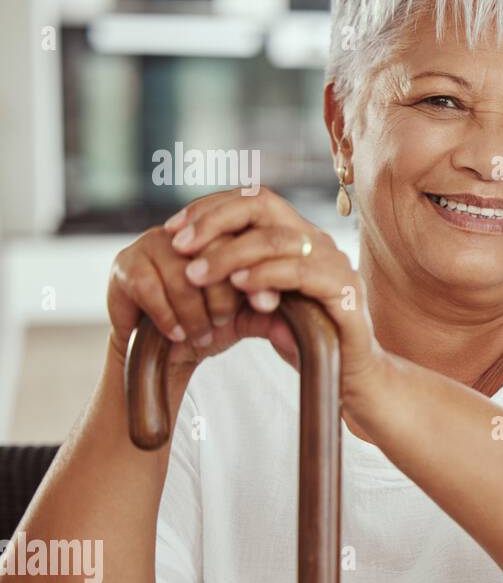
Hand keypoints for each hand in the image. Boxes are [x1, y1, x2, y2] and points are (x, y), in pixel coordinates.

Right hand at [107, 221, 258, 379]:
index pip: (242, 237)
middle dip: (222, 294)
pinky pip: (149, 288)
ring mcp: (153, 241)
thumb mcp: (247, 314)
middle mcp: (188, 230)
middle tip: (223, 322)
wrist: (164, 351)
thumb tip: (297, 321)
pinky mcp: (125, 262)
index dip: (254, 270)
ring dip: (194, 311)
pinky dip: (168, 316)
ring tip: (202, 334)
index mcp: (221, 231)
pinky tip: (178, 334)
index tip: (265, 304)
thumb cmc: (211, 326)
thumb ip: (269, 307)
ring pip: (182, 275)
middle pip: (213, 252)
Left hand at [162, 186, 388, 407]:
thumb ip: (237, 275)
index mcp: (298, 236)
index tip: (173, 230)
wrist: (348, 376)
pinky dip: (265, 275)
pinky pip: (299, 271)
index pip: (252, 200)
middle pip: (262, 204)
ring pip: (276, 238)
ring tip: (196, 275)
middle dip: (214, 221)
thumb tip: (188, 255)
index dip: (210, 208)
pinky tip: (239, 286)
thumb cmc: (303, 338)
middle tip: (179, 247)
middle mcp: (318, 240)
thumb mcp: (261, 302)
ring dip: (229, 254)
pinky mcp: (345, 289)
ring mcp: (334, 262)